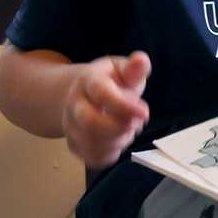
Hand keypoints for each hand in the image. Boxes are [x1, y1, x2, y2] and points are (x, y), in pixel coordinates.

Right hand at [62, 51, 150, 169]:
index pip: (101, 93)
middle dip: (119, 128)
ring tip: (129, 127)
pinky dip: (112, 153)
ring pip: (93, 143)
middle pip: (89, 122)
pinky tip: (119, 139)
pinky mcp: (75, 145)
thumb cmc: (110, 83)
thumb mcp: (123, 70)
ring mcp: (72, 126)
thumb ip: (134, 69)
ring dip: (120, 140)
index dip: (123, 105)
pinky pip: (94, 158)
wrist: (83, 96)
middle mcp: (74, 105)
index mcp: (88, 81)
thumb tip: (141, 60)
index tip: (145, 113)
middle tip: (137, 123)